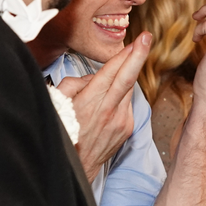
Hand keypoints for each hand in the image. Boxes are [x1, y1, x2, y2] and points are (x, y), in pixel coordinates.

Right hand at [58, 33, 151, 181]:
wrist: (74, 166)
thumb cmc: (62, 132)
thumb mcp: (58, 103)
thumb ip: (75, 84)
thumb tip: (93, 76)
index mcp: (90, 102)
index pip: (112, 71)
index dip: (127, 54)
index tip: (140, 39)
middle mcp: (109, 110)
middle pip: (127, 77)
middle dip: (138, 55)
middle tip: (147, 38)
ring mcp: (121, 121)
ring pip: (127, 90)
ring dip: (126, 78)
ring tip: (117, 74)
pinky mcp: (127, 129)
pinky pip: (126, 105)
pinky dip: (120, 98)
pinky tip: (109, 103)